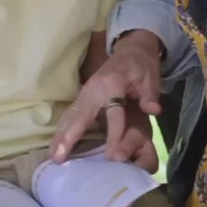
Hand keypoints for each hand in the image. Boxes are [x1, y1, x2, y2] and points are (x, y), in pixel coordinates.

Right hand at [50, 30, 162, 163]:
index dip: (114, 135)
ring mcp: (86, 91)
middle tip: (58, 158)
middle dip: (69, 137)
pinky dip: (62, 129)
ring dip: (60, 135)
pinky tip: (56, 144)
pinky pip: (70, 113)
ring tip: (52, 156)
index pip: (114, 113)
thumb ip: (151, 95)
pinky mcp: (82, 94)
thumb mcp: (151, 78)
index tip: (112, 156)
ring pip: (71, 115)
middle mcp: (95, 88)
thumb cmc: (142, 66)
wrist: (132, 48)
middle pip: (81, 114)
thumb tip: (154, 110)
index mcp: (114, 83)